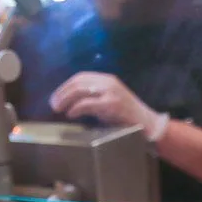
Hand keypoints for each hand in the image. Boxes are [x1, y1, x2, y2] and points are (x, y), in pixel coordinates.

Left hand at [49, 72, 166, 139]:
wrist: (148, 124)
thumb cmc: (127, 117)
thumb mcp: (109, 102)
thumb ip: (94, 99)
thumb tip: (71, 103)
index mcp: (107, 79)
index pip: (81, 77)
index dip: (65, 86)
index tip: (56, 96)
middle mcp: (108, 82)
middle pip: (78, 82)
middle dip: (62, 92)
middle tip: (53, 104)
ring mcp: (111, 92)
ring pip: (80, 90)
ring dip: (66, 99)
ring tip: (58, 109)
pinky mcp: (111, 105)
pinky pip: (87, 103)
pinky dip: (76, 108)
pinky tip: (70, 114)